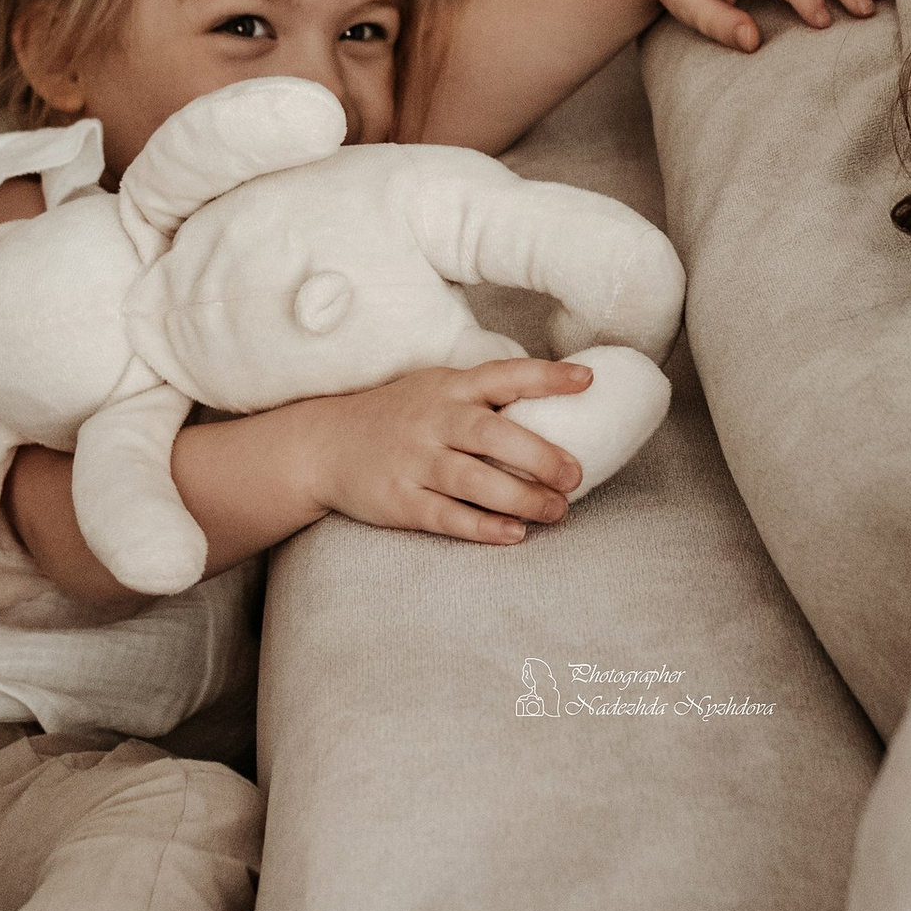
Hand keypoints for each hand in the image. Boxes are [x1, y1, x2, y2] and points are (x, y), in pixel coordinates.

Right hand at [302, 360, 592, 545]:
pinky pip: (447, 517)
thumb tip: (559, 408)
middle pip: (492, 436)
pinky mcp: (400, 500)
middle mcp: (433, 421)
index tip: (587, 380)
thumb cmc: (398, 417)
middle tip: (575, 475)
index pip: (504, 376)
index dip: (546, 378)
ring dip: (522, 499)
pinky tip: (514, 534)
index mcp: (450, 388)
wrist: (323, 445)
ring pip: (475, 481)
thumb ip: (486, 397)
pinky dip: (484, 528)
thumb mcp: (436, 390)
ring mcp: (414, 461)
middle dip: (540, 456)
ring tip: (556, 510)